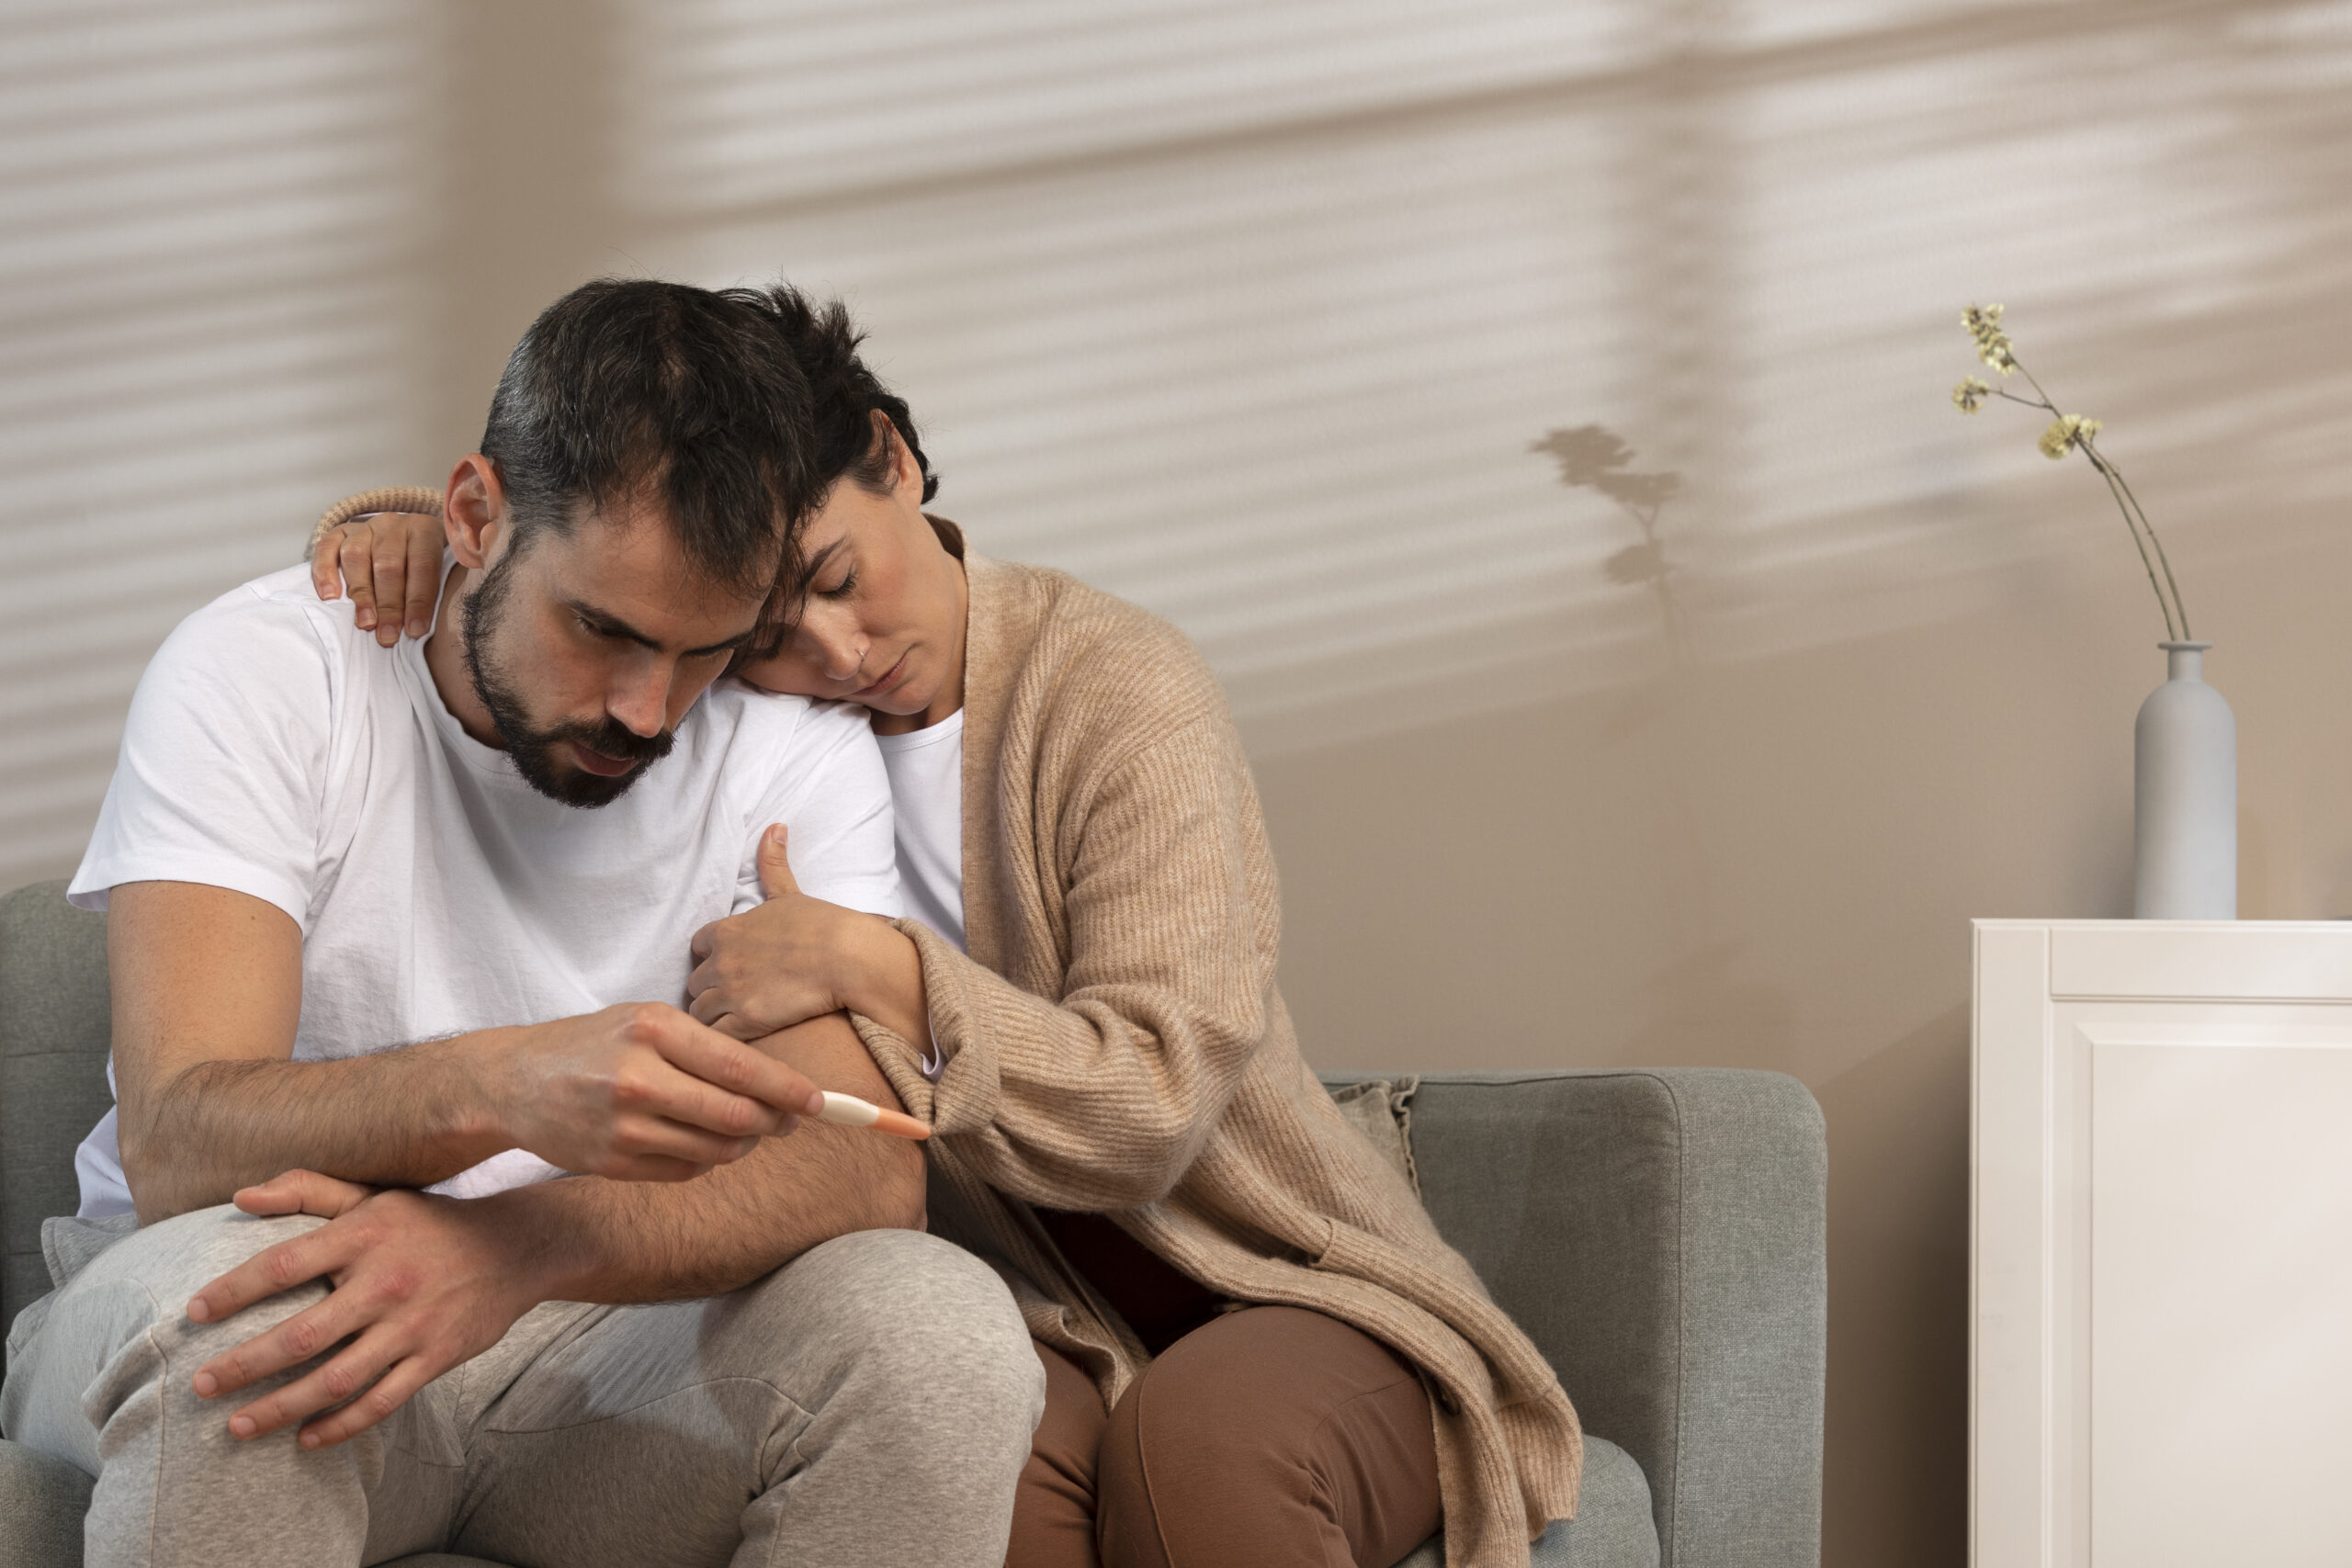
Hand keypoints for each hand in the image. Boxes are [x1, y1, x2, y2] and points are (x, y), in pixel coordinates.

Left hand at [185, 1177, 545, 1447]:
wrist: (518, 1246)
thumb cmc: (430, 1222)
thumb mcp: (372, 1196)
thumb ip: (307, 1191)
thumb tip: (240, 1196)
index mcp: (364, 1236)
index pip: (284, 1264)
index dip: (234, 1290)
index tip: (193, 1312)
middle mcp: (385, 1282)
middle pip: (302, 1335)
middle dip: (244, 1366)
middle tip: (200, 1386)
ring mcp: (412, 1326)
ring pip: (337, 1380)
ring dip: (281, 1407)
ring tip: (237, 1426)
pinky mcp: (436, 1358)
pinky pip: (381, 1402)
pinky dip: (340, 1425)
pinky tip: (305, 1438)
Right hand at [310, 509, 445, 647]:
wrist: (404, 539)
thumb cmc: (423, 566)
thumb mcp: (439, 571)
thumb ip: (431, 592)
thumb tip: (418, 629)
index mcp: (425, 530)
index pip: (422, 566)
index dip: (419, 601)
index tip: (414, 631)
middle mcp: (393, 524)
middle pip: (388, 565)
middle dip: (389, 605)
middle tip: (387, 635)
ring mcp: (365, 526)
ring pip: (356, 556)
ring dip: (361, 594)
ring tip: (365, 623)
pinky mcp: (340, 531)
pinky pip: (326, 547)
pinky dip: (325, 572)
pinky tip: (329, 597)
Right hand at [486, 1002, 825, 1179]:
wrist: (513, 1081)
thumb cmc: (593, 1043)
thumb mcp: (647, 1021)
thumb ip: (706, 1047)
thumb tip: (777, 1081)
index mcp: (654, 1030)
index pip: (742, 1067)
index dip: (789, 1089)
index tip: (819, 1102)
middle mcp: (639, 1078)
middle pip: (736, 1115)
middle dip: (776, 1122)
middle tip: (791, 1121)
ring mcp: (624, 1126)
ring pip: (716, 1149)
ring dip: (744, 1144)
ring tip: (748, 1129)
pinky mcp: (613, 1163)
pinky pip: (686, 1171)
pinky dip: (707, 1159)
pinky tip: (703, 1142)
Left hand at [688, 825, 872, 1039]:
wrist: (847, 957)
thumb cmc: (823, 925)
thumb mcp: (791, 893)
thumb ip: (774, 864)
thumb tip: (775, 827)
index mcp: (726, 930)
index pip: (698, 946)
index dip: (713, 957)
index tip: (733, 965)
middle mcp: (721, 960)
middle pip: (694, 982)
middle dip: (711, 990)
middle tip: (737, 997)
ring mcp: (730, 992)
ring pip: (699, 1012)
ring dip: (715, 1017)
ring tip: (741, 1020)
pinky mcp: (744, 1020)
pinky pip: (716, 1036)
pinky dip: (726, 1038)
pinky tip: (747, 1036)